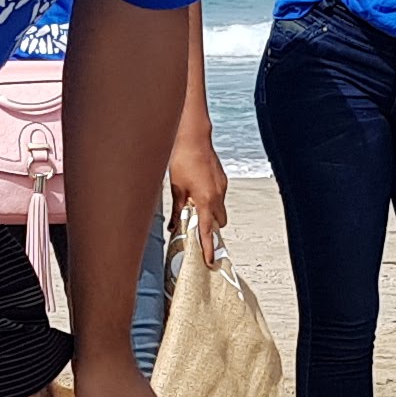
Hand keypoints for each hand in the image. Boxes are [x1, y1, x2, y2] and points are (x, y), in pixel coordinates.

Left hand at [168, 135, 229, 254]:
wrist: (193, 136)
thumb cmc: (183, 158)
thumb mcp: (176, 188)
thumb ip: (176, 210)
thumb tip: (173, 225)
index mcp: (206, 200)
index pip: (207, 231)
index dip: (208, 247)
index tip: (210, 260)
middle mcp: (218, 195)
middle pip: (219, 222)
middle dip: (210, 227)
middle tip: (195, 227)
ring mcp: (222, 185)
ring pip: (219, 208)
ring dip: (209, 212)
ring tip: (193, 206)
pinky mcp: (221, 178)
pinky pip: (219, 195)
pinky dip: (210, 199)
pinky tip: (197, 191)